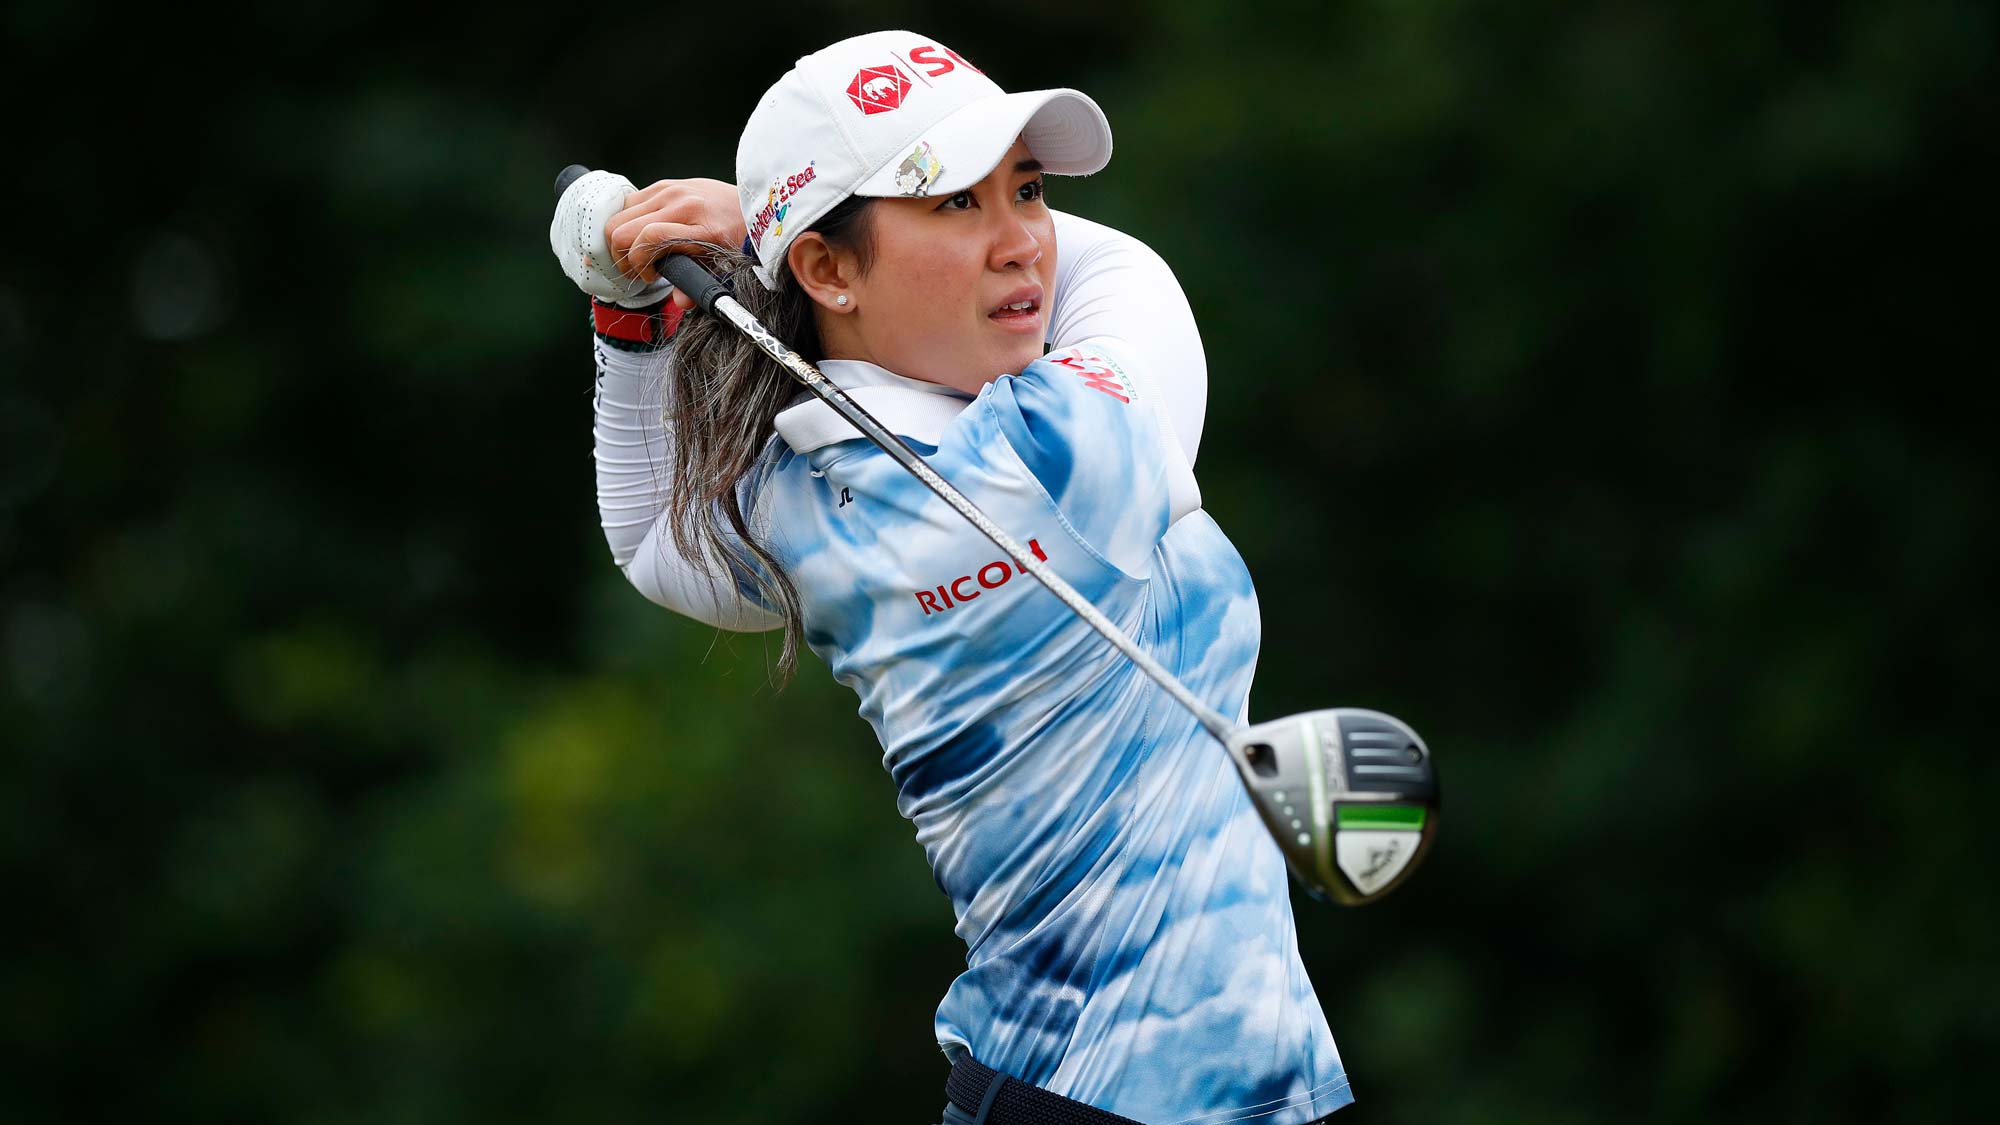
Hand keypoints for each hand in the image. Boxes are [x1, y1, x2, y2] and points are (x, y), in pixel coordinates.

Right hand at [605, 178, 744, 309]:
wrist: (750, 205)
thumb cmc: (736, 234)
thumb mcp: (721, 264)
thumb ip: (696, 283)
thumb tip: (680, 302)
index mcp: (698, 225)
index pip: (649, 238)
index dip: (638, 263)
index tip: (650, 277)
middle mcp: (680, 202)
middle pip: (623, 228)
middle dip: (622, 256)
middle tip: (636, 270)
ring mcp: (670, 189)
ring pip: (620, 215)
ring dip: (621, 239)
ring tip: (637, 254)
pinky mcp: (664, 184)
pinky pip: (629, 203)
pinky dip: (627, 222)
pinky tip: (641, 235)